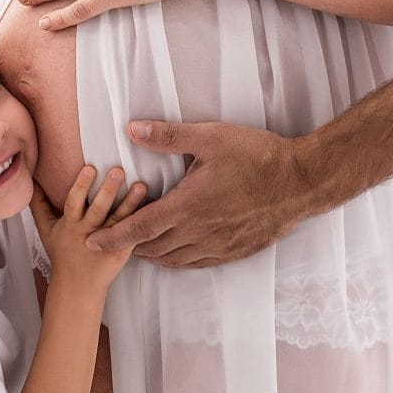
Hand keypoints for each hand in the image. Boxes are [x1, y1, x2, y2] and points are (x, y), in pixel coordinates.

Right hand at [29, 166, 146, 290]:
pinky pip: (132, 235)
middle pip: (98, 210)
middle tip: (118, 171)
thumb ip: (39, 205)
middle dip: (108, 191)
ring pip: (119, 220)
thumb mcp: (46, 230)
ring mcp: (106, 242)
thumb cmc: (62, 253)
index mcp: (70, 225)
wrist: (77, 286)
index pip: (74, 202)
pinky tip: (152, 208)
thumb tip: (31, 182)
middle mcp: (88, 232)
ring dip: (131, 203)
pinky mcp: (121, 251)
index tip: (89, 168)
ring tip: (142, 185)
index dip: (81, 186)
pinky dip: (141, 222)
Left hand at [86, 121, 308, 267]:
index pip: (139, 228)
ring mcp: (218, 245)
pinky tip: (177, 254)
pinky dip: (180, 261)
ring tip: (139, 248)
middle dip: (129, 247)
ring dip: (153, 255)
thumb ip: (169, 136)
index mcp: (188, 206)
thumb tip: (132, 129)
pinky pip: (199, 263)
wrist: (301, 182)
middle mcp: (199, 232)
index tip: (91, 242)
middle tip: (112, 242)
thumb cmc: (257, 157)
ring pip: (175, 260)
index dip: (112, 237)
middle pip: (153, 248)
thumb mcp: (211, 138)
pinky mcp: (235, 251)